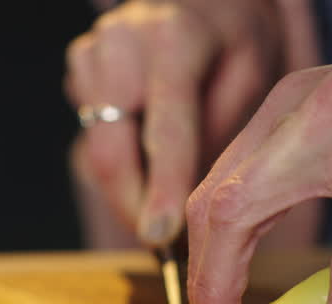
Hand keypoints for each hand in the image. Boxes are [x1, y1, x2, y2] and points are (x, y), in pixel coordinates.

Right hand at [64, 0, 301, 246]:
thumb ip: (222, 130)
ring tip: (160, 204)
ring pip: (97, 151)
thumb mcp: (252, 72)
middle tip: (159, 243)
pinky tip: (145, 154)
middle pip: (113, 151)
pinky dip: (119, 159)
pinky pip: (93, 136)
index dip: (162, 190)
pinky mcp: (79, 68)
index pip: (165, 130)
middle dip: (133, 206)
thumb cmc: (230, 32)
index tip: (160, 237)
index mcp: (174, 40)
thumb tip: (193, 201)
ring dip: (126, 188)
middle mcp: (122, 43)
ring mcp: (92, 53)